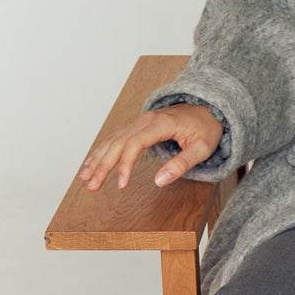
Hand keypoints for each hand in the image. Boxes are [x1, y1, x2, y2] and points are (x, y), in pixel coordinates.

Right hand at [77, 104, 223, 191]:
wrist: (209, 108)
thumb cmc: (206, 128)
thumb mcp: (201, 148)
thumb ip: (181, 164)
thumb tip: (159, 181)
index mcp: (161, 124)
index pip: (134, 144)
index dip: (125, 165)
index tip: (121, 185)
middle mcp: (146, 120)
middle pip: (117, 143)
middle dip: (102, 165)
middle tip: (92, 186)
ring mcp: (140, 121)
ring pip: (113, 139)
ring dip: (97, 159)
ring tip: (85, 178)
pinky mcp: (138, 125)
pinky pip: (116, 137)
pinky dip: (102, 150)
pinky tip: (92, 162)